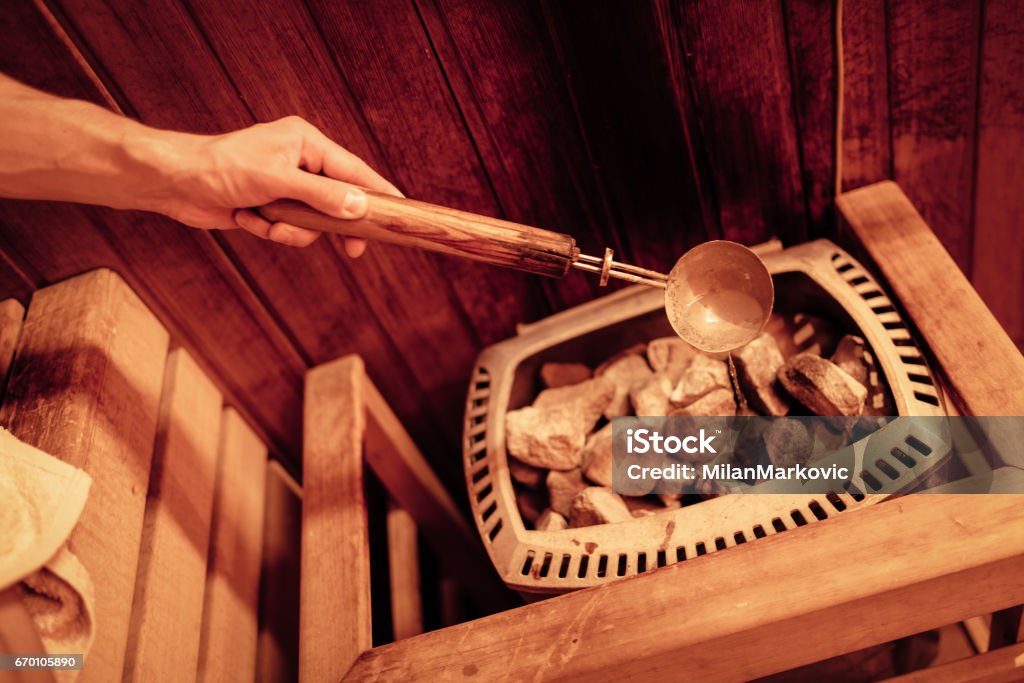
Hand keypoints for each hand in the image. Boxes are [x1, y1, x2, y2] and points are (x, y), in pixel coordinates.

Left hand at [157, 116, 399, 251]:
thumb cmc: (224, 168)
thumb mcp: (279, 180)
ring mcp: (285, 186)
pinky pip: (288, 229)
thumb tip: (359, 207)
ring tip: (264, 218)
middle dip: (334, 224)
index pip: (354, 169)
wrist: (177, 183)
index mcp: (306, 143)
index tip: (401, 209)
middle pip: (337, 200)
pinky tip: (246, 217)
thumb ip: (323, 195)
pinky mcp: (270, 207)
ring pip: (312, 222)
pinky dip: (269, 229)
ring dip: (289, 228)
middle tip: (355, 249)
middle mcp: (299, 162)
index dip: (378, 191)